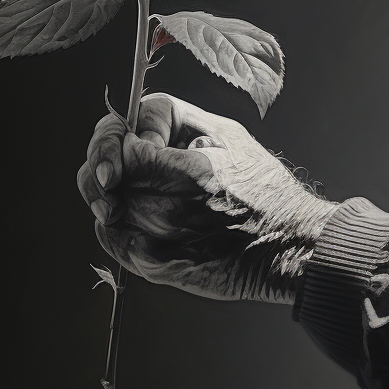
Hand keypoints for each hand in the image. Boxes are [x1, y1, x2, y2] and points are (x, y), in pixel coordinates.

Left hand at [77, 92, 336, 302]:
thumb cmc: (260, 186)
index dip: (119, 142)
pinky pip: (112, 240)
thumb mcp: (226, 132)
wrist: (284, 243)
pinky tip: (144, 213)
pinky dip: (117, 223)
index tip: (136, 142)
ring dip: (116, 196)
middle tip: (125, 162)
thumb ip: (171, 120)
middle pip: (104, 184)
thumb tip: (127, 130)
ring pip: (106, 212)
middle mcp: (173, 212)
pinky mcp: (155, 268)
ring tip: (147, 187)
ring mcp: (161, 244)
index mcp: (193, 174)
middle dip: (109, 168)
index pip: (123, 152)